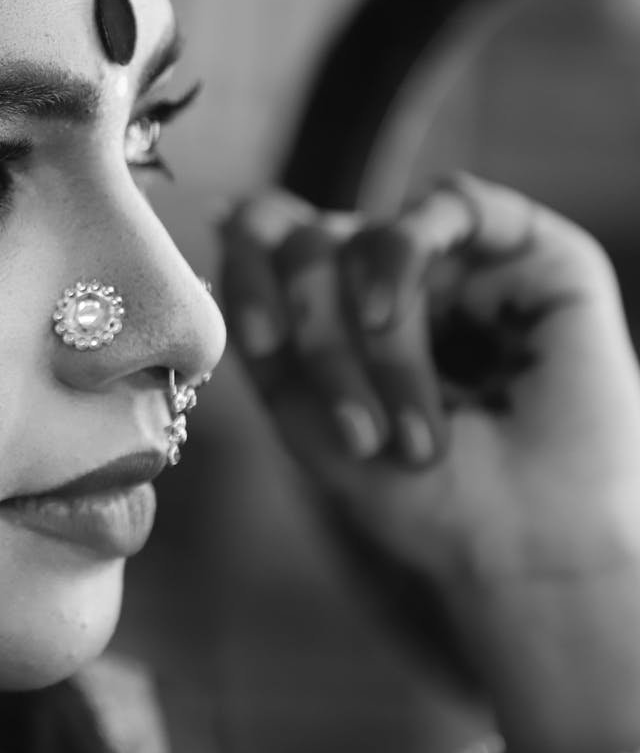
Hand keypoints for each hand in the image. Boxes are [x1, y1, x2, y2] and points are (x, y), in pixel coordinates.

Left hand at [219, 173, 639, 752]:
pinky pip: (443, 204)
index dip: (250, 273)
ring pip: (367, 235)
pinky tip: (393, 316)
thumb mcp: (303, 411)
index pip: (271, 240)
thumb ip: (260, 320)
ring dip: (370, 340)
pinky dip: (400, 263)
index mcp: (338, 305)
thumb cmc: (415, 496)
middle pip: (312, 244)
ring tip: (407, 426)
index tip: (261, 343)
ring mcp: (458, 257)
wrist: (523, 549)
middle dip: (319, 340)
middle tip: (358, 433)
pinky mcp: (528, 247)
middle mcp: (392, 272)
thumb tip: (224, 214)